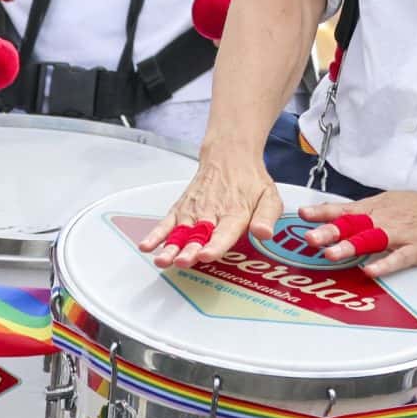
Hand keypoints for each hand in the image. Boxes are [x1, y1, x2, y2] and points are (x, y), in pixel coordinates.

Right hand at [139, 154, 283, 268]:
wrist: (230, 156)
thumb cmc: (250, 182)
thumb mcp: (269, 197)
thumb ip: (267, 217)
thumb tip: (264, 233)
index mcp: (235, 213)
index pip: (224, 233)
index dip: (215, 246)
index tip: (206, 255)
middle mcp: (212, 213)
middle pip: (199, 236)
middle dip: (189, 250)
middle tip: (182, 261)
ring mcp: (193, 211)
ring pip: (180, 232)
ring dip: (171, 247)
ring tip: (162, 260)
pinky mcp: (181, 209)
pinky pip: (166, 223)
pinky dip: (156, 234)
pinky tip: (147, 246)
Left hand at [297, 189, 416, 278]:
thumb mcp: (392, 203)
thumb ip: (366, 213)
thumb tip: (337, 221)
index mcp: (378, 207)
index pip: (345, 209)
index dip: (323, 212)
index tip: (302, 214)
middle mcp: (386, 218)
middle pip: (354, 223)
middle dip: (330, 230)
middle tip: (309, 237)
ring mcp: (402, 234)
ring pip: (373, 238)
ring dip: (351, 246)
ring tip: (331, 254)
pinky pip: (400, 257)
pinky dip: (385, 264)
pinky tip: (370, 271)